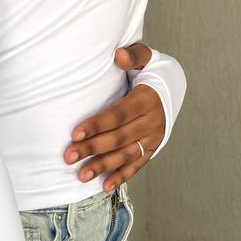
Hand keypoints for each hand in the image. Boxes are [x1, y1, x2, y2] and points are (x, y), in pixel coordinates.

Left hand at [62, 41, 164, 190]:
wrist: (173, 88)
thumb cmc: (149, 71)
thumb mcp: (146, 57)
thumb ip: (133, 55)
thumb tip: (118, 55)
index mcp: (146, 100)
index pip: (118, 115)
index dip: (97, 125)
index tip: (74, 133)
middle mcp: (151, 122)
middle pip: (118, 138)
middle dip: (92, 148)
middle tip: (68, 156)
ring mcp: (153, 138)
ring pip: (126, 155)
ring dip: (103, 166)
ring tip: (80, 175)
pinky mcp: (152, 149)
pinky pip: (136, 165)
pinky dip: (121, 176)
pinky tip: (104, 186)